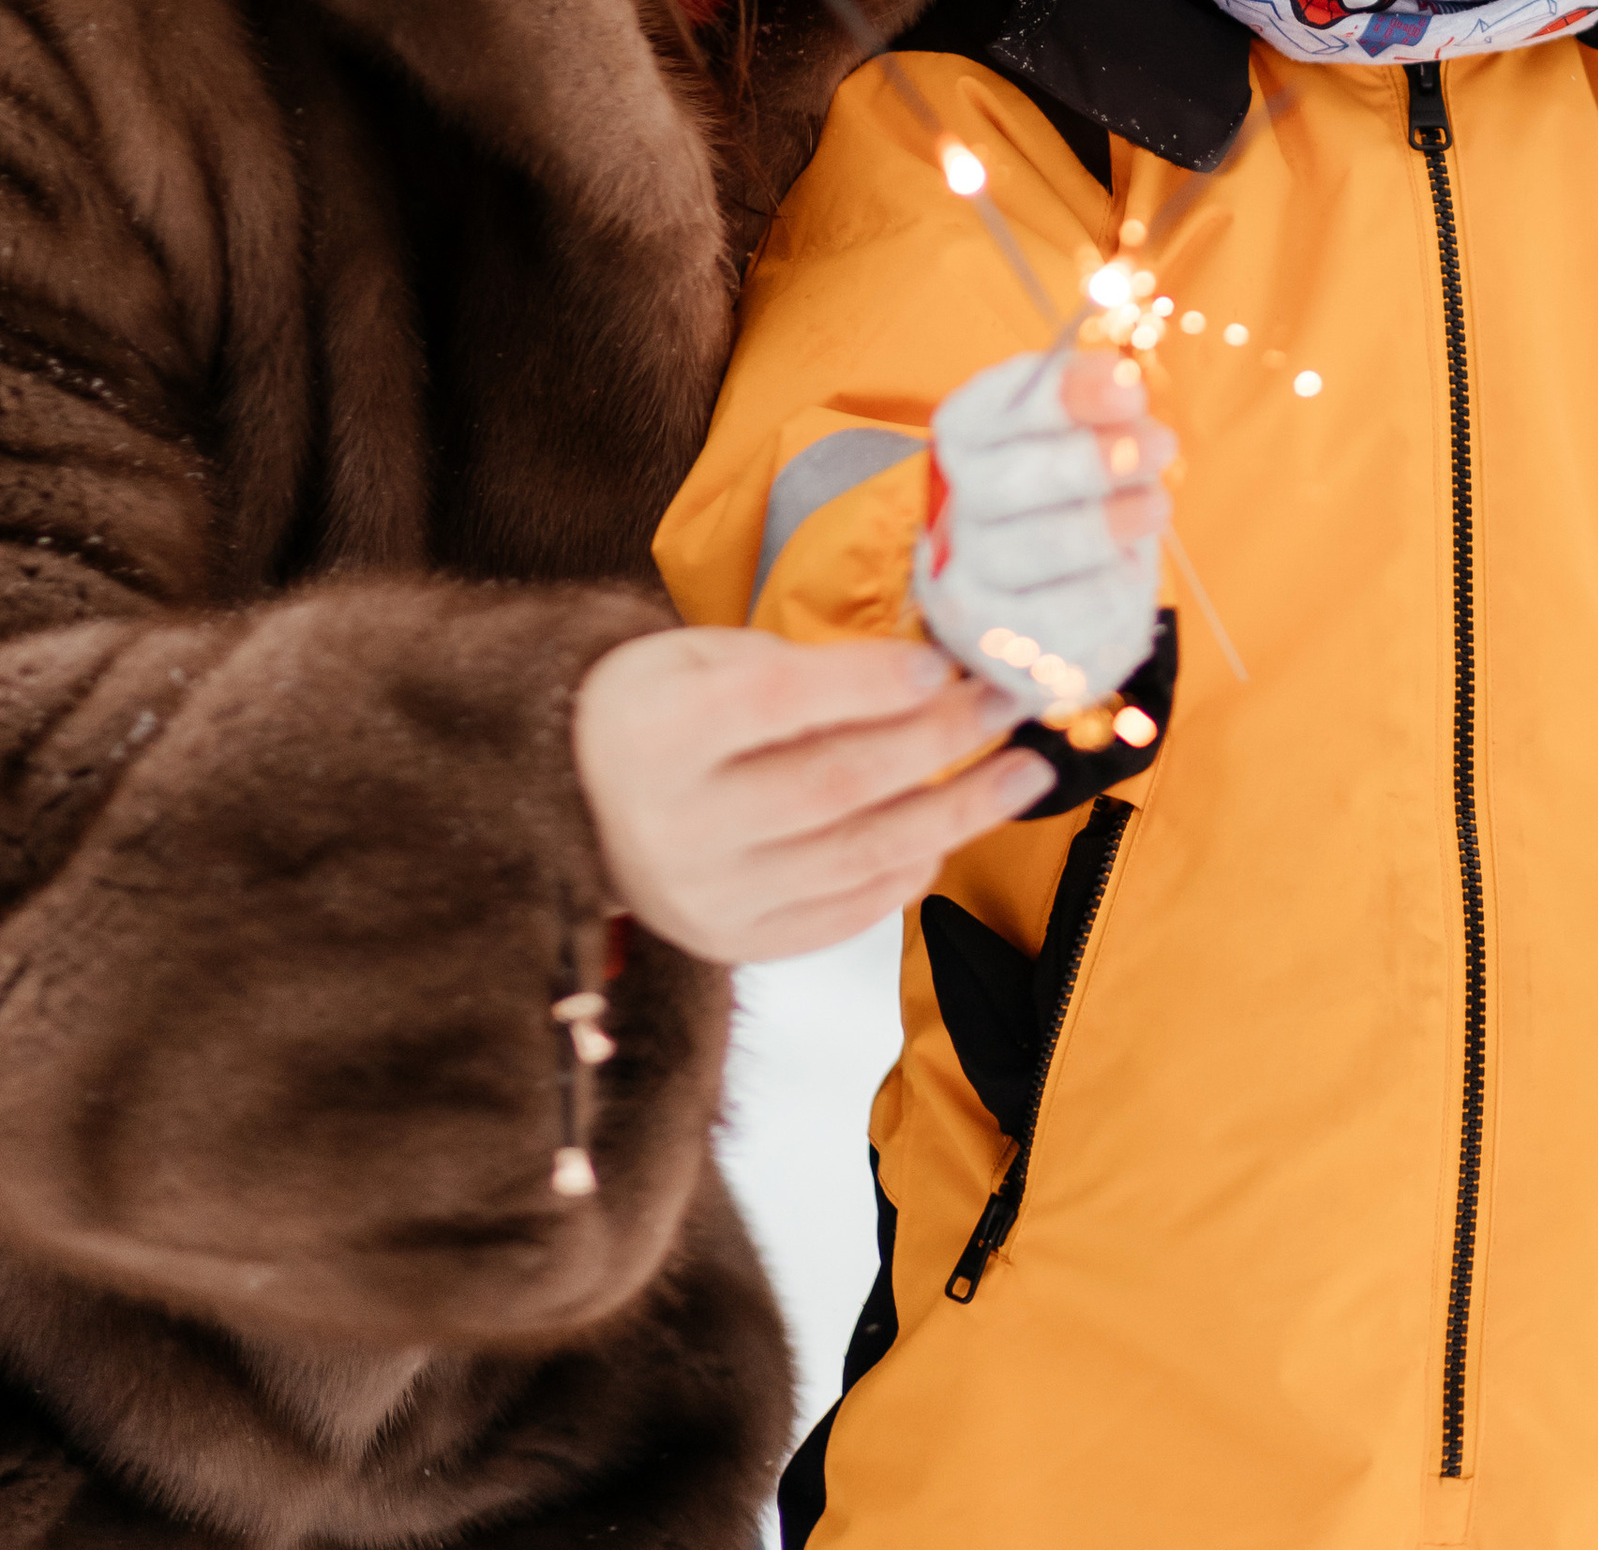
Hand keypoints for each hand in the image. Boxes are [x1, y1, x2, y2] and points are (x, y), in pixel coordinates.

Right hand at [573, 625, 1053, 963]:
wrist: (574, 802)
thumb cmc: (660, 707)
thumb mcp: (705, 656)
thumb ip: (803, 665)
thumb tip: (931, 670)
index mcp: (660, 730)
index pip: (779, 702)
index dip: (869, 683)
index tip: (944, 664)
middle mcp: (678, 824)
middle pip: (834, 784)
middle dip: (939, 742)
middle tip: (1010, 708)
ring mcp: (706, 896)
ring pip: (855, 856)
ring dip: (955, 813)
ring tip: (1021, 775)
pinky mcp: (732, 942)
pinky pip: (842, 914)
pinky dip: (906, 873)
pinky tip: (948, 833)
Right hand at [915, 346, 1174, 711]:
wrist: (1048, 599)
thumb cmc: (1069, 496)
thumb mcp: (1078, 434)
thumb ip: (1094, 404)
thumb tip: (1120, 385)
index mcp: (963, 438)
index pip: (994, 409)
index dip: (1063, 397)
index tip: (1129, 386)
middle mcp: (950, 506)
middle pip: (1008, 483)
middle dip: (1090, 462)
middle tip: (1161, 445)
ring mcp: (963, 579)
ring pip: (1034, 550)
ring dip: (1107, 526)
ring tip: (1157, 505)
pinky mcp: (993, 640)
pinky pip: (1058, 618)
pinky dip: (1106, 589)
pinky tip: (1129, 570)